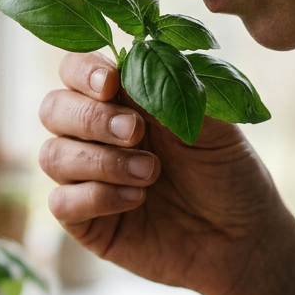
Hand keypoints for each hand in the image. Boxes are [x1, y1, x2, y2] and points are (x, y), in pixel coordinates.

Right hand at [38, 52, 294, 294]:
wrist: (242, 239)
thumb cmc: (230, 176)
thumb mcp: (216, 126)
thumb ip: (178, 89)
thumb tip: (141, 56)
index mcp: (125, 100)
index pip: (76, 70)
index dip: (83, 71)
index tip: (111, 84)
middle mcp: (97, 135)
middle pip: (54, 109)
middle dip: (91, 118)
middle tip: (135, 132)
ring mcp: (88, 179)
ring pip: (52, 155)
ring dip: (100, 161)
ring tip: (149, 173)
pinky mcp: (86, 222)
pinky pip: (61, 202)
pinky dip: (95, 197)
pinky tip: (135, 200)